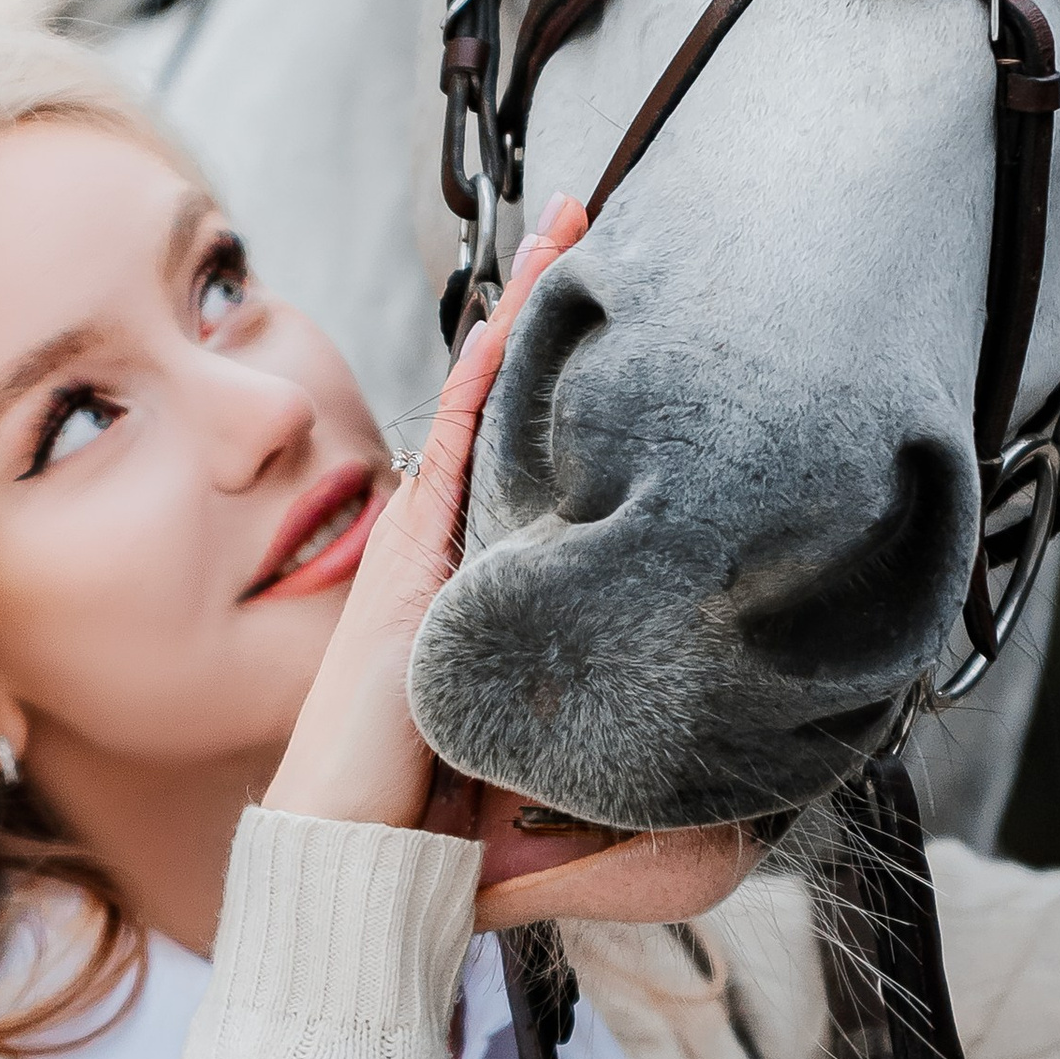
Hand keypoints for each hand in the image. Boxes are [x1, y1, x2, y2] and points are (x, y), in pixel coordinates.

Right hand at [264, 201, 587, 829]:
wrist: (358, 835)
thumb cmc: (433, 804)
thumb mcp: (537, 734)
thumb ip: (594, 707)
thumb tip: (700, 726)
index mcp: (473, 573)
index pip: (522, 442)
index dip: (558, 368)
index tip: (607, 302)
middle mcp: (447, 539)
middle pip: (504, 395)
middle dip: (548, 307)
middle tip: (596, 223)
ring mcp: (427, 537)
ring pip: (484, 392)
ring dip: (526, 307)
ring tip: (571, 226)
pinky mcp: (415, 548)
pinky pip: (459, 429)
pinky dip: (489, 362)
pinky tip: (521, 302)